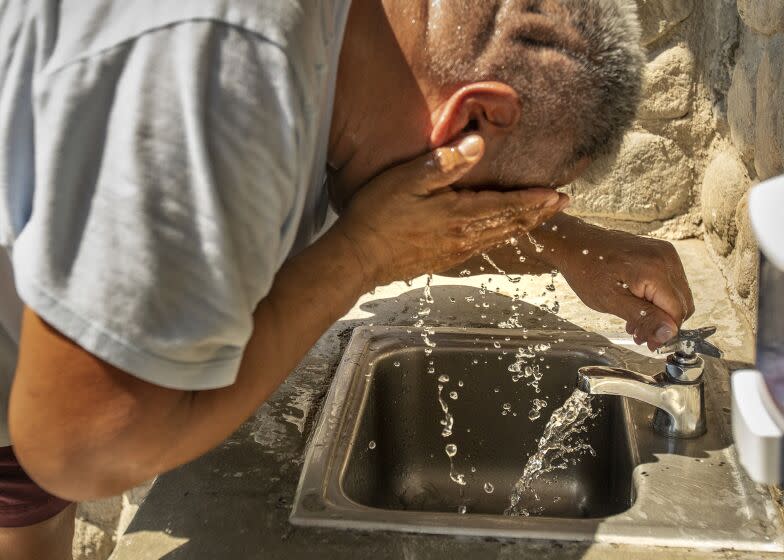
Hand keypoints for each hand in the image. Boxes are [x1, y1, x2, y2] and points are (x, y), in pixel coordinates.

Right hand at [333, 135, 569, 288]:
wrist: (359, 257)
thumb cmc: (378, 214)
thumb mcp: (408, 180)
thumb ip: (444, 163)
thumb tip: (478, 144)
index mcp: (459, 214)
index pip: (507, 205)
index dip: (535, 200)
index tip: (558, 194)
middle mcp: (464, 236)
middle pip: (510, 224)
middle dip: (537, 213)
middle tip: (562, 204)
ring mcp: (454, 251)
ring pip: (498, 237)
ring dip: (522, 226)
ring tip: (540, 217)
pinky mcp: (443, 259)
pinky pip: (482, 247)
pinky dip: (500, 237)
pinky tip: (500, 234)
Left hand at [554, 223, 693, 349]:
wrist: (575, 243)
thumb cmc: (586, 269)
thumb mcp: (611, 301)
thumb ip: (644, 318)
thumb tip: (669, 334)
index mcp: (655, 270)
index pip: (677, 311)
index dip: (664, 331)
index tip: (649, 343)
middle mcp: (666, 258)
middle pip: (682, 303)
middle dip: (662, 323)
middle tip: (639, 334)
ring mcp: (665, 253)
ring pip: (677, 295)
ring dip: (660, 312)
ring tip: (635, 322)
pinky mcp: (660, 252)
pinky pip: (669, 282)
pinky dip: (657, 297)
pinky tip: (638, 305)